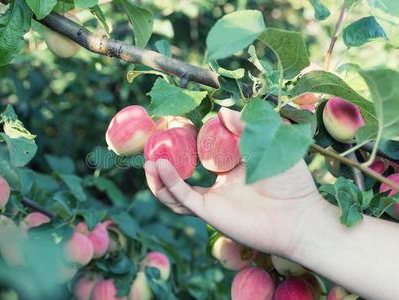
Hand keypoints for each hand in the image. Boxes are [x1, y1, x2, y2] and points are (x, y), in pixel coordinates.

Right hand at [144, 107, 321, 256]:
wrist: (300, 217)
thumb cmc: (291, 181)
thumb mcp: (266, 144)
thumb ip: (244, 126)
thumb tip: (221, 111)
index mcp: (231, 170)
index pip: (200, 156)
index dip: (184, 145)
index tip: (173, 128)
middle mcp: (218, 186)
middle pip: (182, 176)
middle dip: (164, 163)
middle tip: (153, 146)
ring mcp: (212, 200)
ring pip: (175, 191)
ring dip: (158, 177)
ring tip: (147, 160)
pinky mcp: (209, 212)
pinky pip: (182, 197)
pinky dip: (169, 182)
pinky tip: (160, 166)